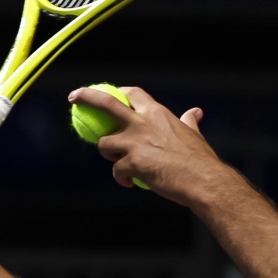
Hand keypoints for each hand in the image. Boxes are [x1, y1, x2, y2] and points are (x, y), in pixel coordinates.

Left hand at [69, 85, 227, 204]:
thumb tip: (195, 112)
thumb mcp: (194, 135)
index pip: (133, 94)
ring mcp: (135, 143)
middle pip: (106, 104)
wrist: (204, 181)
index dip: (120, 93)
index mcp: (157, 113)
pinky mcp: (132, 164)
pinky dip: (120, 178)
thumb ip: (189, 122)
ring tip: (119, 163)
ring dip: (107, 153)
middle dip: (86, 97)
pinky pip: (116, 171)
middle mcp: (143, 123)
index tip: (112, 94)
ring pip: (104, 144)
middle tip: (73, 97)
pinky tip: (129, 183)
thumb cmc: (201, 160)